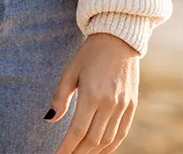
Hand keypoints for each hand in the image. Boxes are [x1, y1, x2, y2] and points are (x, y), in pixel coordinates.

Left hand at [51, 33, 140, 152]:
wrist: (118, 40)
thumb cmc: (89, 54)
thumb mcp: (70, 71)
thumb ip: (60, 97)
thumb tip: (50, 119)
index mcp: (92, 94)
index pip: (78, 131)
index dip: (67, 147)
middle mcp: (110, 104)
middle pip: (93, 140)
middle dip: (78, 153)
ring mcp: (123, 106)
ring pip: (108, 140)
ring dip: (93, 152)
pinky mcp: (132, 106)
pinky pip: (121, 133)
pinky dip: (111, 146)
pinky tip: (99, 151)